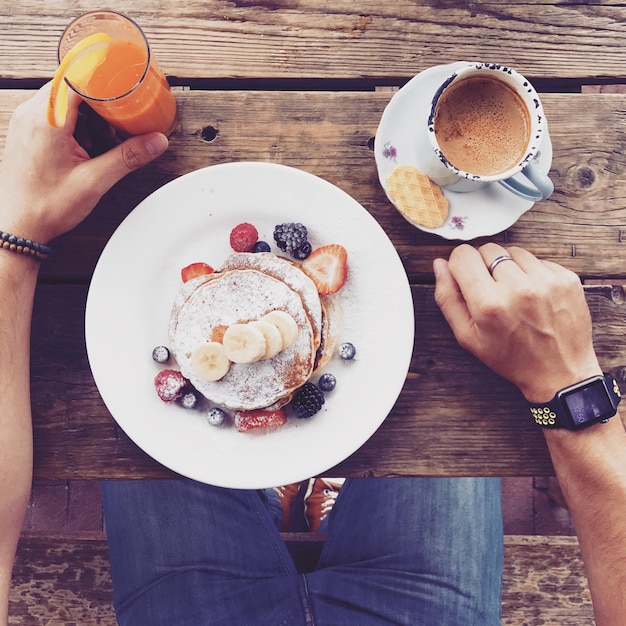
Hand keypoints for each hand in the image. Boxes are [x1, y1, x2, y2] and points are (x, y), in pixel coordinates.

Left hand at [0, 82, 168, 243]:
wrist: (19, 226)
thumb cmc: (47, 206)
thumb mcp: (95, 181)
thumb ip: (128, 157)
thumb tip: (156, 141)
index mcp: (47, 120)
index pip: (77, 78)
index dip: (105, 81)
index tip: (125, 89)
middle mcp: (32, 114)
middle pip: (73, 88)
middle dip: (101, 105)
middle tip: (119, 126)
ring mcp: (26, 122)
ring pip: (65, 101)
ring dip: (90, 116)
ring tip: (103, 142)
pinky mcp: (27, 132)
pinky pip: (55, 114)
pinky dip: (76, 125)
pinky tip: (87, 148)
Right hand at [434, 243, 601, 401]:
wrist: (559, 372)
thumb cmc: (511, 357)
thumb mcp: (467, 336)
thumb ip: (448, 298)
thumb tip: (440, 265)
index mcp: (489, 304)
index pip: (463, 255)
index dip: (459, 265)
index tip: (465, 278)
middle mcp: (517, 288)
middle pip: (487, 249)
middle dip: (483, 265)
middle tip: (490, 289)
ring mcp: (545, 281)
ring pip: (513, 251)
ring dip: (508, 266)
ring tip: (512, 292)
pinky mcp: (566, 278)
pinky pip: (538, 260)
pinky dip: (531, 272)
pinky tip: (532, 294)